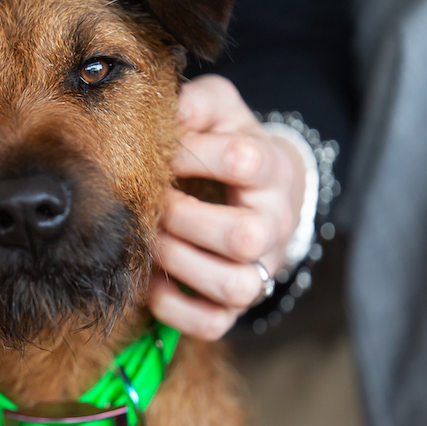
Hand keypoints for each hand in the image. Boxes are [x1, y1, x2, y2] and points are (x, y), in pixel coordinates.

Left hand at [149, 75, 306, 339]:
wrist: (260, 193)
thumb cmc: (228, 146)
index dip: (195, 153)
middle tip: (156, 203)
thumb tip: (174, 110)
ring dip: (180, 262)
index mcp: (271, 171)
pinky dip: (174, 307)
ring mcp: (259, 270)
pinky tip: (152, 279)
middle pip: (244, 236)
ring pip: (234, 285)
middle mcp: (274, 225)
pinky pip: (212, 323)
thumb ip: (199, 102)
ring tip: (152, 240)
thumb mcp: (221, 112)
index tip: (165, 150)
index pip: (246, 160)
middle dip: (185, 219)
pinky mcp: (235, 307)